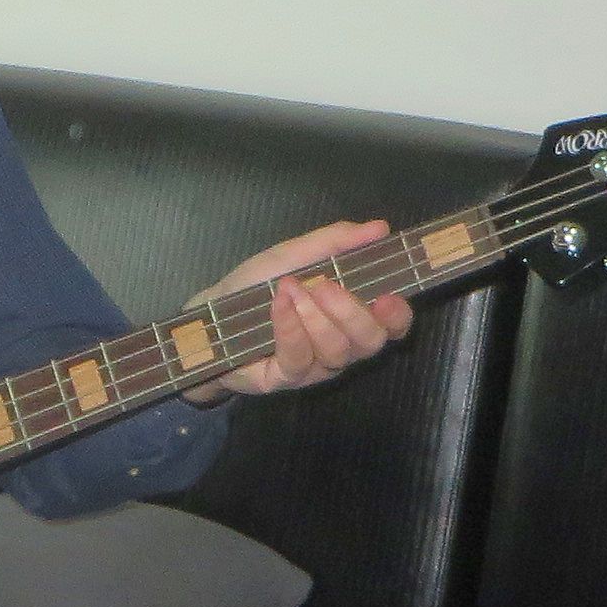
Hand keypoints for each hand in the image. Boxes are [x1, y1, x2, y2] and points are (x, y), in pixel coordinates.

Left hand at [184, 219, 415, 400]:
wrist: (209, 313)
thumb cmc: (257, 285)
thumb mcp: (295, 255)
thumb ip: (336, 242)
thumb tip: (380, 227)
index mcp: (350, 314)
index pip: (392, 325)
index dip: (397, 314)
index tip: (388, 295)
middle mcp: (341, 345)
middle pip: (371, 341)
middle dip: (352, 312)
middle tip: (325, 286)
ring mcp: (315, 367)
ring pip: (337, 351)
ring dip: (315, 317)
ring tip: (290, 291)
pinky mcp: (286, 379)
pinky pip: (300, 359)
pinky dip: (291, 327)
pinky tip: (278, 305)